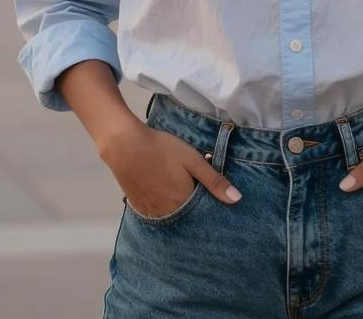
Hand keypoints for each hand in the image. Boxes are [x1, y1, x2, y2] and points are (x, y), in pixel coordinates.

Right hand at [96, 122, 242, 216]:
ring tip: (180, 196)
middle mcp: (168, 213)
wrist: (125, 145)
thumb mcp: (193, 160)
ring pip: (171, 217)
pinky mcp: (138, 207)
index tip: (212, 200)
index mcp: (184, 202)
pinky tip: (164, 196)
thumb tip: (237, 199)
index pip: (202, 213)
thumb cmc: (162, 149)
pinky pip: (156, 215)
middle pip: (187, 217)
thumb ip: (214, 180)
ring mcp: (151, 212)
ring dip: (178, 210)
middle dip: (194, 211)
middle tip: (196, 195)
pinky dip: (163, 209)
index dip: (208, 206)